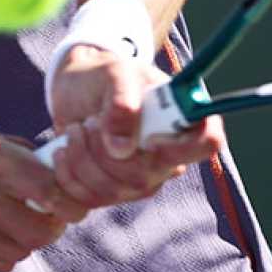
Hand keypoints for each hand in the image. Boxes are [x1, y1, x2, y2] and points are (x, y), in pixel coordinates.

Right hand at [0, 123, 89, 271]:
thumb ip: (22, 155)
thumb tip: (65, 173)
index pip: (50, 190)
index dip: (71, 203)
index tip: (75, 206)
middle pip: (40, 231)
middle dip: (52, 228)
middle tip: (50, 220)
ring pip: (20, 251)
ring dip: (25, 241)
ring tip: (13, 224)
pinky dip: (2, 252)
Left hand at [46, 46, 224, 207]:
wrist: (75, 89)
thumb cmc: (104, 76)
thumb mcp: (114, 72)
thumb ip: (123, 100)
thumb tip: (122, 149)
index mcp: (181, 121)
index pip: (207, 141)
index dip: (180, 145)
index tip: (146, 135)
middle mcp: (168, 157)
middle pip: (146, 176)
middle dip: (105, 149)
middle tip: (90, 121)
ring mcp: (142, 180)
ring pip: (114, 190)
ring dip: (82, 158)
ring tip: (75, 129)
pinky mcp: (112, 192)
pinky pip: (91, 199)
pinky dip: (68, 173)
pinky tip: (64, 150)